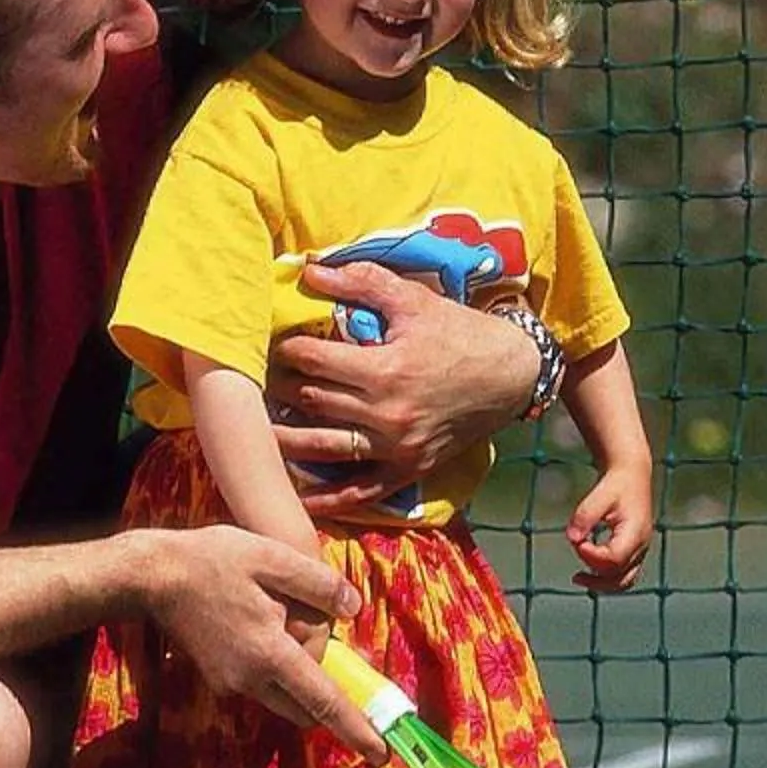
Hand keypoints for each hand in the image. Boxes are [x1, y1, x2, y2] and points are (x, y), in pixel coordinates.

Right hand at [135, 525, 381, 756]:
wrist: (151, 575)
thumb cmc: (212, 561)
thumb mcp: (272, 558)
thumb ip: (318, 585)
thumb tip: (353, 609)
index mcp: (270, 655)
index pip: (324, 701)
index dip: (355, 729)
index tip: (381, 753)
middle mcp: (252, 681)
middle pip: (305, 704)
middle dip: (322, 684)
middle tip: (310, 625)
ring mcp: (231, 684)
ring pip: (284, 693)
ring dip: (296, 669)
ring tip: (274, 607)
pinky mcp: (218, 679)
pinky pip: (262, 682)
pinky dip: (275, 663)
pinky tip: (256, 613)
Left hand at [268, 262, 539, 510]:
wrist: (512, 375)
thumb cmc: (459, 332)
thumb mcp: (413, 299)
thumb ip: (361, 281)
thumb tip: (309, 269)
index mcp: (385, 368)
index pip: (313, 359)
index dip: (285, 349)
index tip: (269, 343)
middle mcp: (387, 413)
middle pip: (312, 402)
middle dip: (278, 390)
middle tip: (254, 381)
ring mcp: (397, 446)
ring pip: (324, 448)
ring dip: (285, 441)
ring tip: (257, 429)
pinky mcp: (408, 469)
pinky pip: (360, 491)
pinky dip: (327, 498)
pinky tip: (298, 497)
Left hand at [564, 461, 652, 592]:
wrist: (632, 476)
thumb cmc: (616, 484)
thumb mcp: (599, 495)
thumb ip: (585, 516)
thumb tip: (572, 538)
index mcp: (635, 532)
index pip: (613, 558)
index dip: (591, 556)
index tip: (577, 541)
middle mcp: (641, 545)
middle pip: (620, 576)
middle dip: (596, 575)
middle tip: (576, 572)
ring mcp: (640, 551)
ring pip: (625, 581)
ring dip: (601, 584)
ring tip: (578, 578)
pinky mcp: (635, 551)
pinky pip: (624, 574)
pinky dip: (607, 578)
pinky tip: (588, 570)